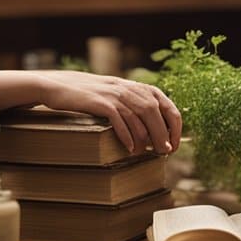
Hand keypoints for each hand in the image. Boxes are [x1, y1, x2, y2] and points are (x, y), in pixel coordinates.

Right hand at [34, 70, 182, 154]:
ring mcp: (116, 95)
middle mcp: (131, 89)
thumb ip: (140, 109)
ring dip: (146, 138)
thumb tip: (160, 134)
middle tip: (164, 153)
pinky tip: (129, 148)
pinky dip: (126, 135)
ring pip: (139, 118)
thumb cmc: (97, 96)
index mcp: (141, 88)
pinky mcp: (101, 102)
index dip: (175, 128)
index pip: (169, 108)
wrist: (64, 86)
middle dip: (163, 135)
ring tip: (146, 153)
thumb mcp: (122, 97)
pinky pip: (119, 120)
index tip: (174, 145)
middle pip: (155, 113)